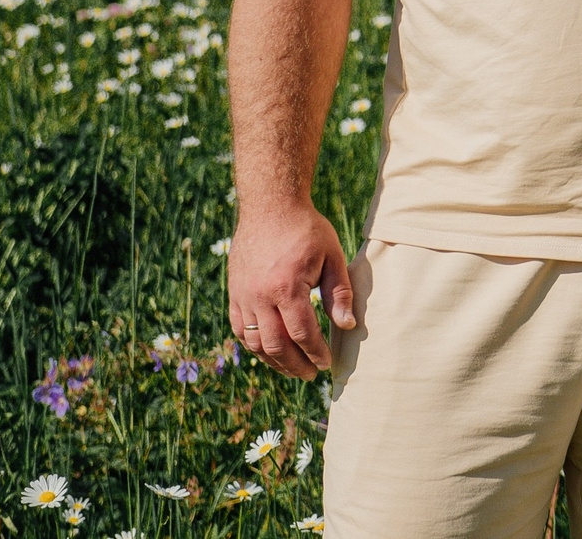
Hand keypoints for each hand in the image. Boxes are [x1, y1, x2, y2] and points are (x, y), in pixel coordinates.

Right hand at [227, 205, 357, 378]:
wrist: (270, 206)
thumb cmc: (307, 229)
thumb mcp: (332, 256)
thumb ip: (340, 294)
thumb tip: (348, 326)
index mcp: (287, 287)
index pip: (302, 334)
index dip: (315, 353)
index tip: (326, 364)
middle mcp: (260, 296)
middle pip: (276, 345)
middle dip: (295, 364)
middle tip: (310, 374)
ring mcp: (243, 296)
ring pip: (254, 343)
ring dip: (274, 361)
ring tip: (292, 368)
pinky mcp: (234, 293)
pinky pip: (240, 330)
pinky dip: (254, 346)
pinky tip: (270, 352)